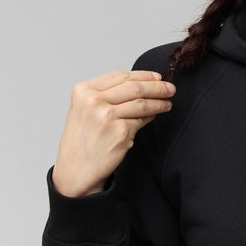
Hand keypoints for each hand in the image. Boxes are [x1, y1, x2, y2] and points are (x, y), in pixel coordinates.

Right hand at [52, 69, 175, 197]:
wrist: (75, 170)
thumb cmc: (82, 142)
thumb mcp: (85, 111)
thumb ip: (107, 96)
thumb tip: (140, 88)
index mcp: (83, 90)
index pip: (119, 75)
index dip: (142, 75)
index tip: (157, 77)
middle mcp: (93, 100)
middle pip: (133, 87)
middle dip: (156, 87)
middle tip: (170, 88)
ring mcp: (107, 115)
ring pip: (141, 103)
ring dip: (158, 102)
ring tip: (168, 102)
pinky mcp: (120, 131)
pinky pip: (141, 120)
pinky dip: (150, 117)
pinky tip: (155, 116)